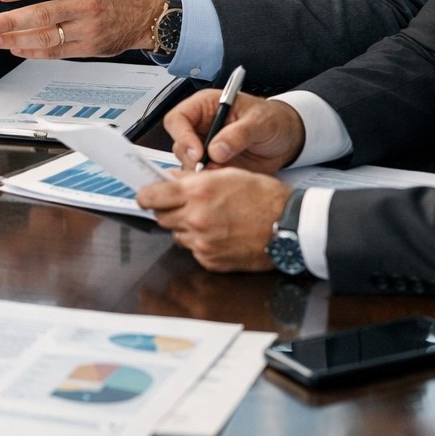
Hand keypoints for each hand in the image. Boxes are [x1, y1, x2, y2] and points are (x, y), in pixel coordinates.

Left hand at [0, 0, 161, 57]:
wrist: (146, 12)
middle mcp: (86, 5)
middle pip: (45, 14)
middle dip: (13, 21)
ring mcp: (87, 28)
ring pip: (48, 37)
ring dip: (18, 40)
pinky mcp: (88, 47)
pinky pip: (57, 52)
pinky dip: (35, 53)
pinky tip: (15, 48)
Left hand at [135, 168, 291, 270]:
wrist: (289, 226)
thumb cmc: (265, 198)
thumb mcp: (228, 175)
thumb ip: (193, 178)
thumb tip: (170, 178)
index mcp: (197, 193)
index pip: (150, 196)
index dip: (145, 195)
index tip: (145, 195)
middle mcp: (195, 218)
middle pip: (160, 217)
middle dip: (168, 210)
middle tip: (183, 205)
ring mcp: (202, 242)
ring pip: (176, 235)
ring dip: (184, 227)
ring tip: (209, 219)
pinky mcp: (210, 260)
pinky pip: (193, 251)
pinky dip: (200, 243)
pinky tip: (219, 234)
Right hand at [164, 91, 305, 172]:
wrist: (288, 138)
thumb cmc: (273, 120)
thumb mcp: (260, 122)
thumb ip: (238, 134)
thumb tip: (216, 150)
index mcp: (206, 106)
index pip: (178, 119)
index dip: (183, 136)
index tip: (198, 153)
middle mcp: (201, 127)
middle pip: (179, 144)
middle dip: (192, 159)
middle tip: (210, 168)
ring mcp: (206, 147)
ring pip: (188, 163)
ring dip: (201, 172)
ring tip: (223, 173)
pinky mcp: (214, 165)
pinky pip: (203, 176)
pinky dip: (211, 181)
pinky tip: (226, 179)